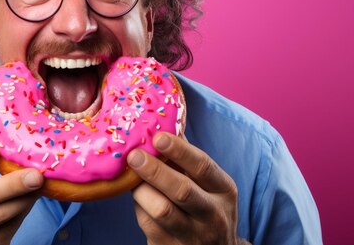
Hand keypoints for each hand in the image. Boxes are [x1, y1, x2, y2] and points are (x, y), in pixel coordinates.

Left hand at [127, 132, 249, 244]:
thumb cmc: (206, 208)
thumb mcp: (209, 184)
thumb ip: (187, 158)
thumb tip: (163, 121)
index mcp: (224, 190)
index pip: (203, 166)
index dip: (179, 150)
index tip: (157, 136)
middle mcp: (213, 214)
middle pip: (182, 191)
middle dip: (155, 171)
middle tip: (134, 155)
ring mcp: (193, 235)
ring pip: (162, 210)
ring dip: (141, 190)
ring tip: (130, 176)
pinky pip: (148, 224)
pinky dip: (138, 207)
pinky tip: (136, 196)